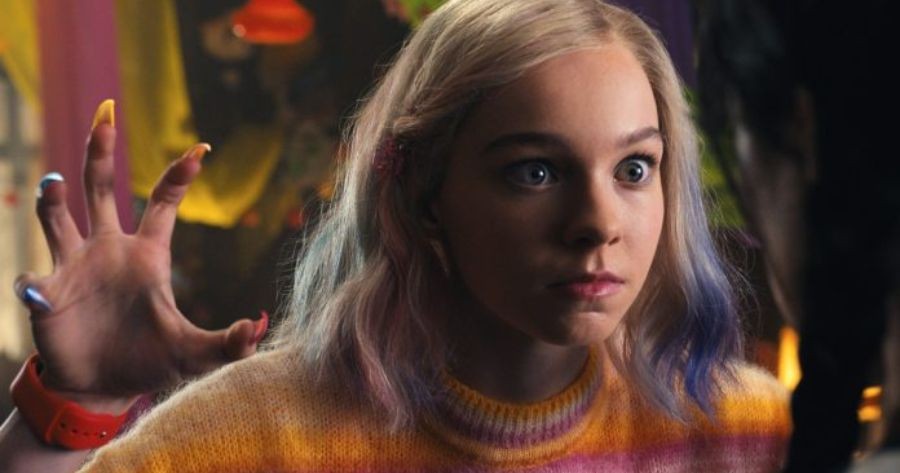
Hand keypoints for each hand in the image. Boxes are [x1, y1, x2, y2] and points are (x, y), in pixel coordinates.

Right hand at [13, 100, 265, 410]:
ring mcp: (74, 266)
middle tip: (106, 113)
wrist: (101, 388)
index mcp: (147, 254)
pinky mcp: (47, 293)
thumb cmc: (149, 362)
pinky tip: (43, 296)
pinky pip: (32, 281)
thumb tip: (259, 331)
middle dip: (101, 151)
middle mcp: (108, 248)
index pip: (163, 203)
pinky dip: (35, 287)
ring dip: (52, 199)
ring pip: (57, 217)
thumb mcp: (194, 354)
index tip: (201, 147)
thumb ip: (227, 344)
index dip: (179, 175)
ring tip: (54, 184)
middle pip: (101, 187)